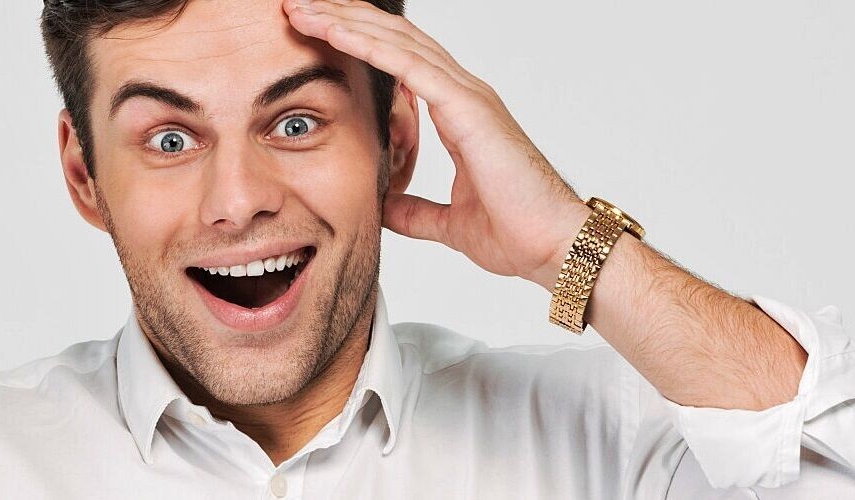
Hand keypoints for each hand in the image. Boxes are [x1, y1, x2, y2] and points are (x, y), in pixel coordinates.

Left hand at [285, 0, 592, 289]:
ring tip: (304, 9)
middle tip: (300, 6)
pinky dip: (367, 45)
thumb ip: (415, 210)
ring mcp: (468, 95)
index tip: (317, 33)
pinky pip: (408, 65)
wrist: (554, 247)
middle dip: (346, 19)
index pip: (402, 60)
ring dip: (346, 22)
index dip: (360, 41)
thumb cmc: (517, 231)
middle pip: (395, 38)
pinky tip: (333, 32)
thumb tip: (383, 207)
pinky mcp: (467, 107)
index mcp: (460, 112)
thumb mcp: (448, 221)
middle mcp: (464, 93)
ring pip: (397, 41)